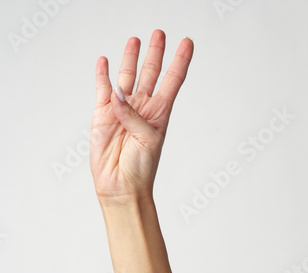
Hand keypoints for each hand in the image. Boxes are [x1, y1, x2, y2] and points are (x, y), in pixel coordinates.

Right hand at [90, 29, 193, 205]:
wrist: (121, 187)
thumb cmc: (141, 169)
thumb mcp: (149, 140)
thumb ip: (134, 115)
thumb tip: (117, 94)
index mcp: (159, 113)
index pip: (172, 81)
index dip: (180, 61)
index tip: (188, 42)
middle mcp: (142, 108)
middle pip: (150, 73)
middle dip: (155, 53)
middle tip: (159, 33)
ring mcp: (122, 110)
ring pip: (127, 77)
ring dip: (131, 59)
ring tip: (135, 41)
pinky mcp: (102, 115)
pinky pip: (103, 89)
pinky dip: (103, 75)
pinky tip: (105, 62)